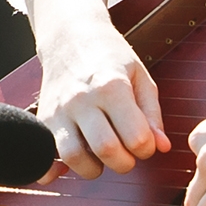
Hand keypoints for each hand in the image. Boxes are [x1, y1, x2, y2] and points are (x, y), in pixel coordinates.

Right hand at [34, 16, 168, 182]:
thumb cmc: (110, 56)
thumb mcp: (140, 76)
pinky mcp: (44, 119)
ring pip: (74, 157)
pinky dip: (57, 168)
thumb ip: (153, 114)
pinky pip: (47, 154)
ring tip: (103, 157)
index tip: (145, 143)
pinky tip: (70, 166)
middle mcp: (82, 99)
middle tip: (127, 153)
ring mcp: (59, 110)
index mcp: (112, 86)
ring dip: (94, 168)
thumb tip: (161, 147)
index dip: (146, 149)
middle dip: (124, 163)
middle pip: (106, 151)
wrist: (70, 37)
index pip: (136, 137)